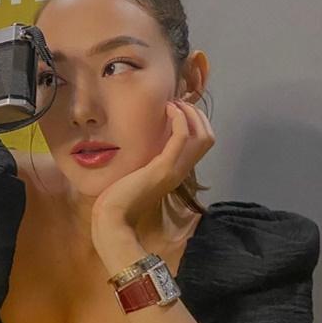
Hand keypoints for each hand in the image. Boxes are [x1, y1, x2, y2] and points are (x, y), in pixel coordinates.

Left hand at [91, 99, 214, 232]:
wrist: (113, 219)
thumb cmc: (119, 200)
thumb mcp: (138, 176)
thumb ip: (147, 162)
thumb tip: (144, 145)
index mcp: (176, 172)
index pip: (202, 144)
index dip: (196, 122)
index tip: (177, 109)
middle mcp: (181, 171)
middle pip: (208, 137)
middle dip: (197, 114)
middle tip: (177, 104)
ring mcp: (174, 169)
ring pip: (202, 136)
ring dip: (190, 113)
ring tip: (174, 104)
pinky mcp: (163, 168)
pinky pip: (182, 137)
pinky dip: (180, 119)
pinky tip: (168, 109)